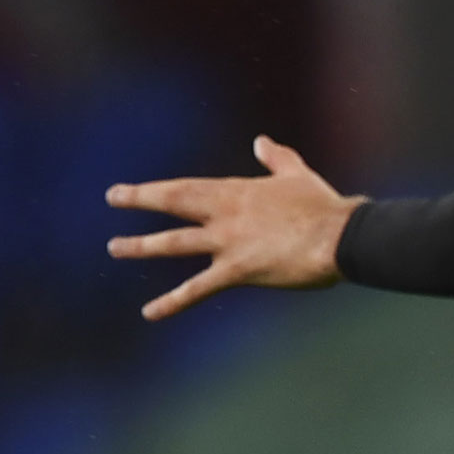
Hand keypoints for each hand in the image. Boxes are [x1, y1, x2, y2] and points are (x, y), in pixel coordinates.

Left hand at [107, 136, 360, 320]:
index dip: (157, 189)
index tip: (133, 189)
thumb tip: (260, 141)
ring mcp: (227, 242)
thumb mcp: (297, 175)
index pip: (188, 188)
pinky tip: (149, 312)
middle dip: (140, 199)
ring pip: (174, 243)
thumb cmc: (323, 206)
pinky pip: (197, 289)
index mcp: (237, 192)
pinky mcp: (237, 271)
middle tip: (114, 197)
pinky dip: (172, 302)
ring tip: (116, 246)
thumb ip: (276, 158)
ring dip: (142, 245)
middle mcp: (224, 214)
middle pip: (174, 203)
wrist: (339, 236)